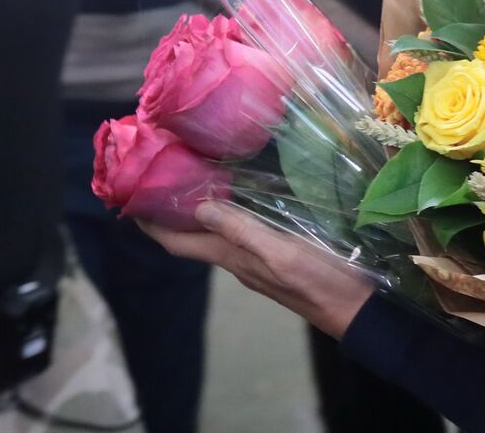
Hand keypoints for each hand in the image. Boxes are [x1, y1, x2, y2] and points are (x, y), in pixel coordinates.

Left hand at [142, 201, 377, 336]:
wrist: (354, 308)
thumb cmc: (320, 279)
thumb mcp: (281, 252)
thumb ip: (243, 230)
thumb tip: (199, 207)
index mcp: (234, 258)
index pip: (180, 243)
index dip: (153, 225)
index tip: (130, 200)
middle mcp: (239, 260)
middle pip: (194, 237)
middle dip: (172, 213)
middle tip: (162, 177)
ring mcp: (257, 261)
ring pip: (216, 234)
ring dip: (200, 212)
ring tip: (196, 178)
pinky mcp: (276, 257)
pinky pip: (240, 233)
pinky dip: (229, 213)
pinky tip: (242, 197)